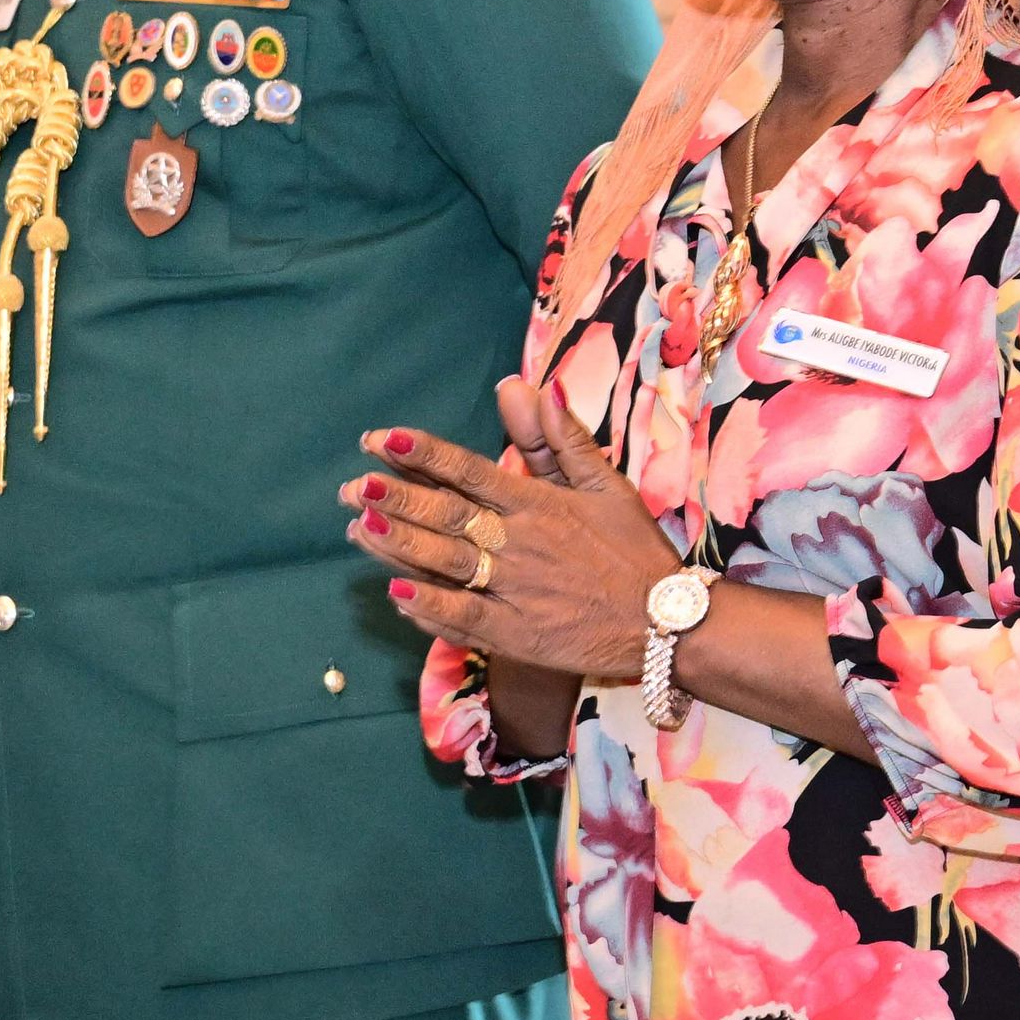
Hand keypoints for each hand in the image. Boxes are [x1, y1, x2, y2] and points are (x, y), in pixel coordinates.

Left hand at [344, 377, 680, 678]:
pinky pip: (464, 617)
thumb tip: (523, 386)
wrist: (667, 623)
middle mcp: (519, 543)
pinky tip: (395, 594)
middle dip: (396, 497)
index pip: (468, 470)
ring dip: (399, 544)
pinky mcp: (517, 634)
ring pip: (446, 562)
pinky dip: (429, 606)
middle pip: (447, 514)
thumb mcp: (605, 485)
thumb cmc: (634, 552)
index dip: (421, 453)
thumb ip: (559, 439)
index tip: (379, 440)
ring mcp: (515, 589)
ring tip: (358, 526)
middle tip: (353, 486)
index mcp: (537, 503)